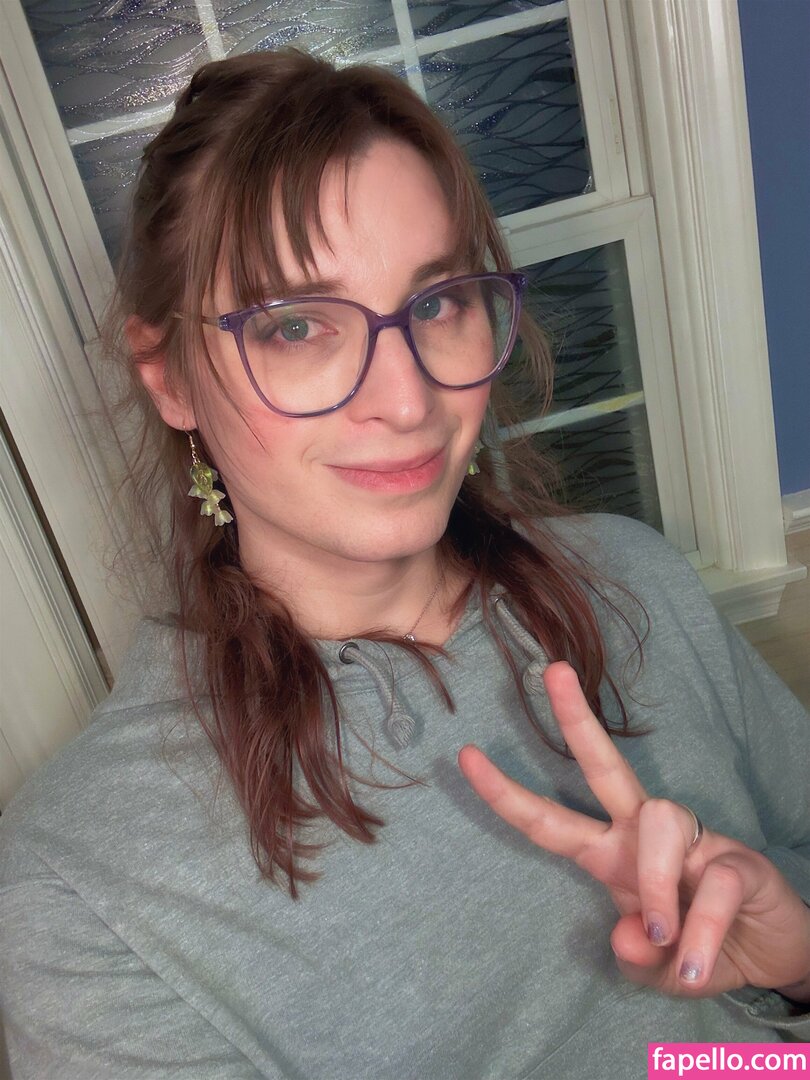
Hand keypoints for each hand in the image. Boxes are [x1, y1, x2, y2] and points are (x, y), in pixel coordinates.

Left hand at [458, 662, 809, 999]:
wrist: (769, 957)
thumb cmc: (696, 950)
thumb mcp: (656, 970)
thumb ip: (635, 960)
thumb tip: (626, 935)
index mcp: (610, 856)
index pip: (550, 820)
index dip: (506, 794)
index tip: (466, 756)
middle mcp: (644, 835)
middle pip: (605, 766)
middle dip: (576, 720)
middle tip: (552, 671)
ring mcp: (694, 840)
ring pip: (659, 826)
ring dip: (655, 887)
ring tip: (664, 937)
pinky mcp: (738, 860)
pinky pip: (713, 885)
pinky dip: (701, 931)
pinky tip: (694, 962)